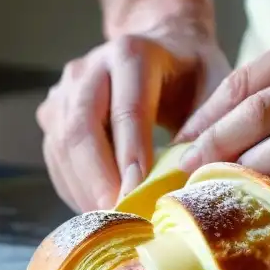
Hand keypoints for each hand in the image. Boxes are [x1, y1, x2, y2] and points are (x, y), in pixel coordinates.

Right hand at [37, 19, 230, 212]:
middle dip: (98, 179)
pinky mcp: (54, 113)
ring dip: (83, 189)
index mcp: (132, 54)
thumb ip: (206, 128)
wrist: (163, 45)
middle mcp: (90, 68)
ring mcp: (66, 90)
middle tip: (119, 218)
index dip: (129, 154)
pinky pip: (56, 157)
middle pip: (82, 128)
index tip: (137, 194)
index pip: (126, 109)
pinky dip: (74, 188)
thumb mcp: (214, 87)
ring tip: (110, 223)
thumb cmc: (193, 73)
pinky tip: (98, 210)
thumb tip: (192, 181)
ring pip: (62, 145)